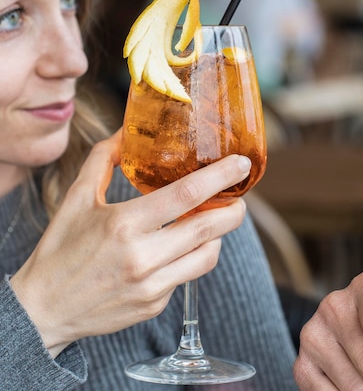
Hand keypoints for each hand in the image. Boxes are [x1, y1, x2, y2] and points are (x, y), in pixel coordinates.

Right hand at [9, 130, 251, 357]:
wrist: (43, 310)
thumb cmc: (60, 249)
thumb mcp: (77, 198)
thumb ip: (104, 159)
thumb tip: (127, 132)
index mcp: (124, 224)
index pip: (187, 194)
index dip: (221, 177)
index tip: (241, 165)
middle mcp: (143, 256)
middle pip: (210, 227)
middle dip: (235, 210)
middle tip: (239, 199)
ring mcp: (152, 284)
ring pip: (208, 256)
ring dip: (218, 236)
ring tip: (212, 223)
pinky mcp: (155, 304)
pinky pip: (187, 276)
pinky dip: (191, 258)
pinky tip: (179, 250)